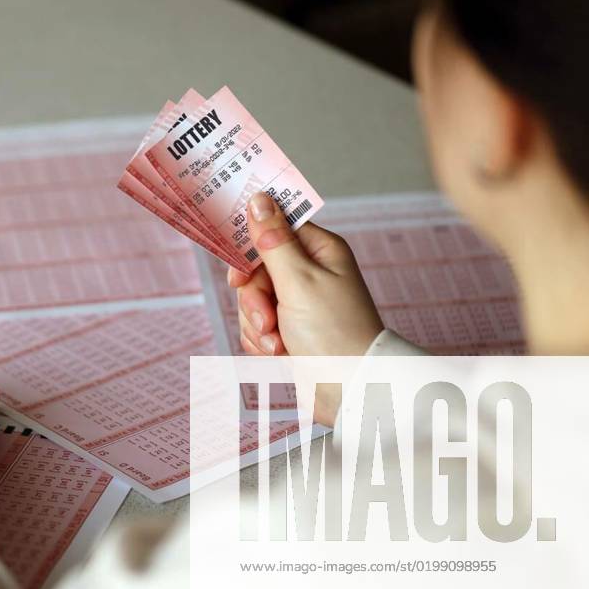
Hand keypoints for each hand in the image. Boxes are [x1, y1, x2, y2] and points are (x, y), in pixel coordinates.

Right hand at [229, 193, 383, 423]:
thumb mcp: (298, 281)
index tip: (240, 274)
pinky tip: (278, 354)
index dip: (252, 252)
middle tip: (267, 319)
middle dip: (254, 300)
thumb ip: (273, 241)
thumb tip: (260, 199)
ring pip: (252, 301)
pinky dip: (261, 341)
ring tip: (278, 344)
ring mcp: (298, 304)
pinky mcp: (289, 330)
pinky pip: (256, 326)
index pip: (274, 230)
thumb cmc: (334, 333)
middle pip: (257, 270)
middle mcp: (310, 273)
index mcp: (320, 251)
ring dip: (257, 325)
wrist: (349, 389)